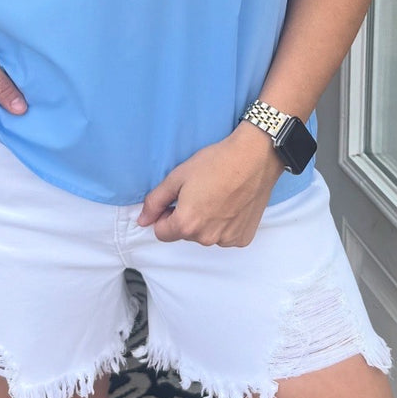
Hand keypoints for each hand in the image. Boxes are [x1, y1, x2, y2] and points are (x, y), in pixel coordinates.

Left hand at [136, 124, 284, 246]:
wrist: (254, 157)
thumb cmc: (216, 162)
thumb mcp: (177, 176)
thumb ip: (156, 201)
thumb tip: (142, 220)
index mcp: (186, 224)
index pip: (161, 232)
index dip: (165, 214)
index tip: (177, 198)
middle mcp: (206, 238)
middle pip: (185, 234)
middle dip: (187, 217)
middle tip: (200, 192)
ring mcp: (227, 240)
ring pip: (205, 235)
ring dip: (207, 221)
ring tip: (218, 196)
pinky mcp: (243, 237)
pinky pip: (225, 235)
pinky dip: (225, 224)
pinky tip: (232, 203)